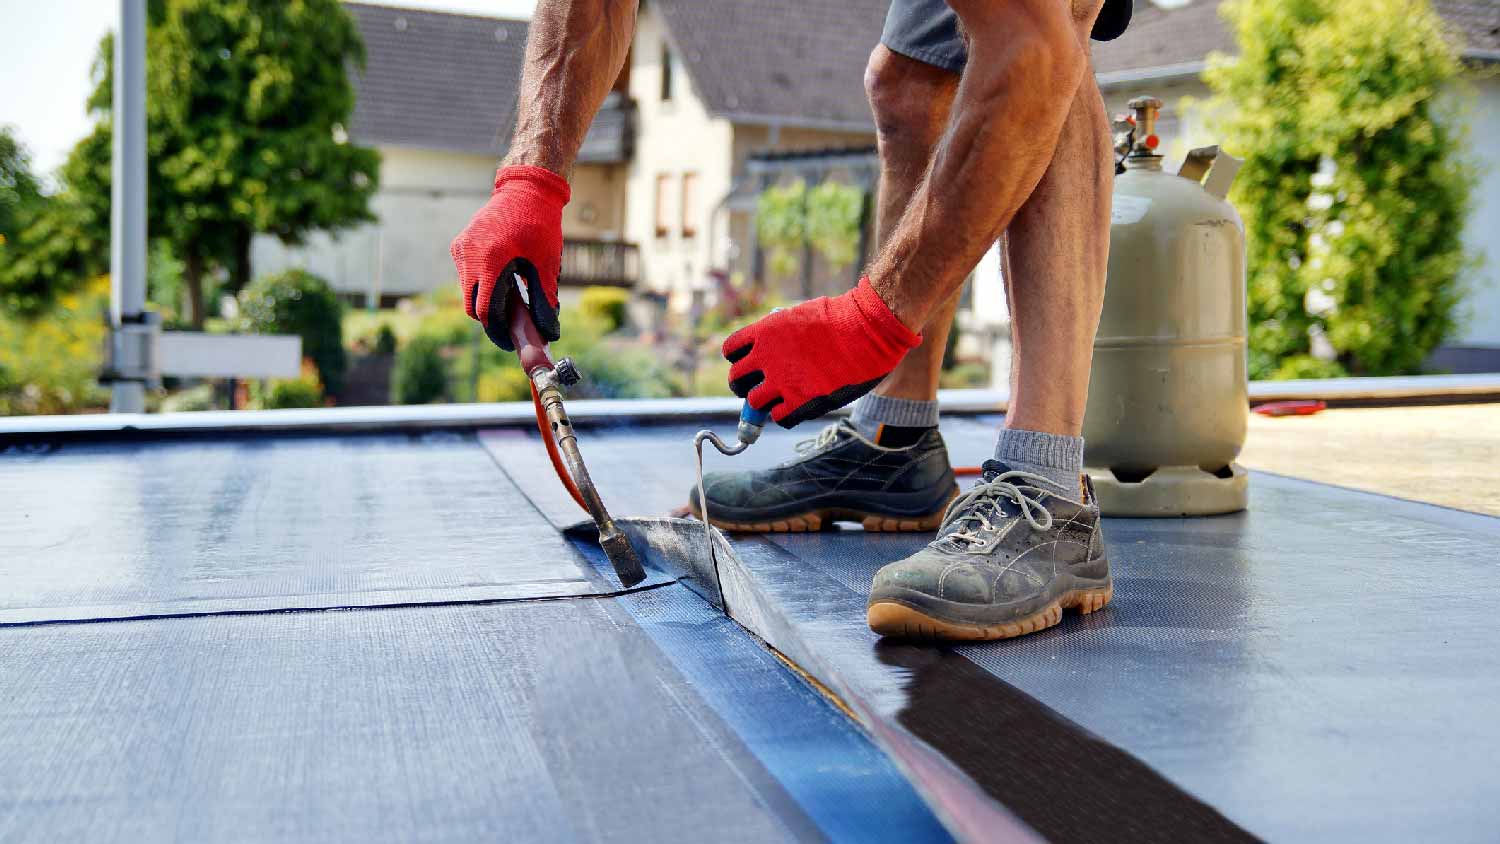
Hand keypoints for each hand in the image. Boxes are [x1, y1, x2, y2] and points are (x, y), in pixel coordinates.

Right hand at [450, 165, 569, 350]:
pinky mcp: (459, 245)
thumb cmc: (540, 225)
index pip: (485, 310)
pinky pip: (465, 276)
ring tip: (510, 300)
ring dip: (485, 300)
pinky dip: (480, 284)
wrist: (525, 189)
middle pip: (471, 305)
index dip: (497, 330)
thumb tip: (550, 333)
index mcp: (490, 260)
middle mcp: (469, 255)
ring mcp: (461, 249)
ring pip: (467, 292)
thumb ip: (545, 300)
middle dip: (490, 319)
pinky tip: (502, 280)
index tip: (510, 341)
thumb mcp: (546, 264)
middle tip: (511, 326)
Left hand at [723, 277, 920, 427]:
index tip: (750, 363)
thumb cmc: (843, 318)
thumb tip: (774, 348)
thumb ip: (780, 334)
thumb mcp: (800, 316)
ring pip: (754, 403)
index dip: (739, 359)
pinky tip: (796, 406)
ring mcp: (781, 381)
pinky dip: (784, 414)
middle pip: (736, 380)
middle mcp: (765, 357)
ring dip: (764, 402)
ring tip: (780, 398)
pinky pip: (778, 417)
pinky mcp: (800, 401)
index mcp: (764, 331)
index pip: (731, 351)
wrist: (867, 330)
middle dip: (745, 385)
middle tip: (759, 387)